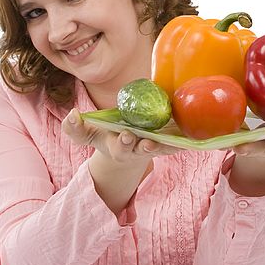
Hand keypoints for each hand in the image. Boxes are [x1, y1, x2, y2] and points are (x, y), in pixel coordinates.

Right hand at [61, 108, 178, 164]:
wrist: (126, 144)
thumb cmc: (105, 137)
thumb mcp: (87, 134)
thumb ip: (75, 128)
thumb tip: (72, 114)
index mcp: (118, 148)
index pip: (119, 147)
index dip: (123, 142)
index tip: (125, 135)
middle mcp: (137, 150)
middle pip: (141, 150)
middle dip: (144, 146)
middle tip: (148, 141)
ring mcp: (153, 147)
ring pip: (161, 148)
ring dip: (167, 146)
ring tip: (175, 142)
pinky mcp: (167, 144)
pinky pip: (177, 143)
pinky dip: (184, 141)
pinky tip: (192, 138)